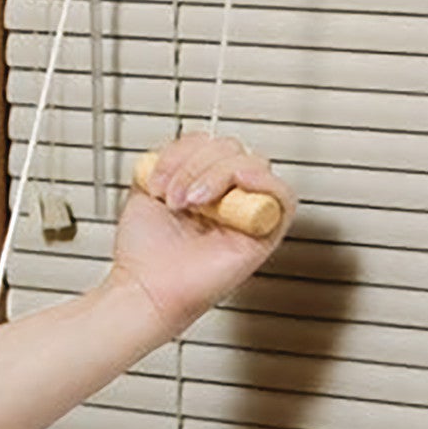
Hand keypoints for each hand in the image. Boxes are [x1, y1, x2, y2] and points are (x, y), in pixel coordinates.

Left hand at [104, 131, 294, 335]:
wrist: (145, 286)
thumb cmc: (144, 250)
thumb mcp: (148, 183)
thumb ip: (172, 155)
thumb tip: (194, 142)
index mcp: (202, 185)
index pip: (210, 143)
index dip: (184, 151)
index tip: (158, 178)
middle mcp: (226, 198)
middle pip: (231, 149)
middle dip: (195, 165)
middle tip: (175, 196)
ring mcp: (245, 214)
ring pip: (252, 163)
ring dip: (217, 174)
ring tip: (192, 204)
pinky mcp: (264, 235)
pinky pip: (283, 196)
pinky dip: (262, 182)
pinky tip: (235, 188)